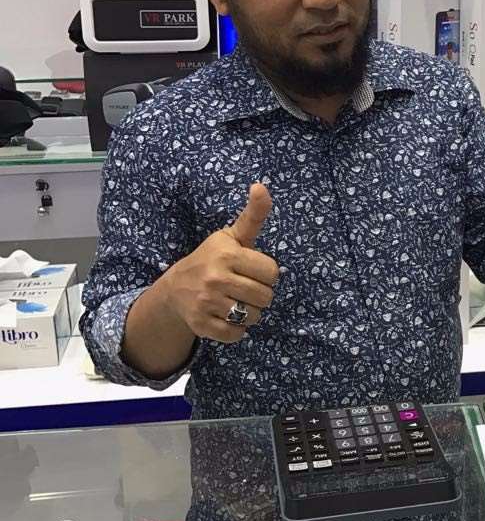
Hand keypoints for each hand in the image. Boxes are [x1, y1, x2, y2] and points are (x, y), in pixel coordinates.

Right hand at [157, 183, 279, 343]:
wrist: (175, 288)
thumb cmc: (213, 259)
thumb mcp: (232, 236)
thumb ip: (253, 215)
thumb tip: (261, 186)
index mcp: (227, 255)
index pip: (272, 272)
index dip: (266, 273)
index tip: (251, 270)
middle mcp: (216, 279)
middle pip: (266, 297)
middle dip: (260, 294)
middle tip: (243, 287)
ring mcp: (207, 303)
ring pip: (253, 317)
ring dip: (249, 313)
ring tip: (235, 301)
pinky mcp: (201, 326)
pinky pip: (237, 335)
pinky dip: (236, 330)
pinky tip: (225, 316)